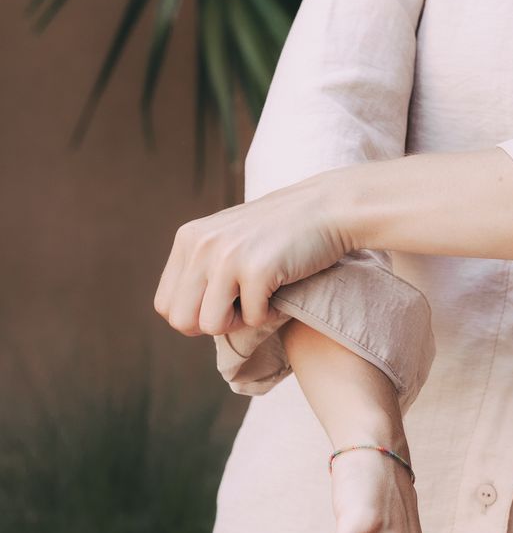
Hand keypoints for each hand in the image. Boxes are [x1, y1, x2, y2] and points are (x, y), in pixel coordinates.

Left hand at [154, 170, 352, 335]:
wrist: (328, 207)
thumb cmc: (281, 230)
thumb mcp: (227, 238)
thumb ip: (200, 267)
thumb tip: (181, 319)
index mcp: (188, 238)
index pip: (165, 305)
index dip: (194, 315)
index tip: (224, 303)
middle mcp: (201, 245)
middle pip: (182, 321)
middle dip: (215, 323)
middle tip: (243, 305)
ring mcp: (227, 257)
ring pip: (212, 325)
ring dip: (241, 321)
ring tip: (261, 297)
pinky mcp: (257, 270)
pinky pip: (253, 320)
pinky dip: (271, 314)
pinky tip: (282, 287)